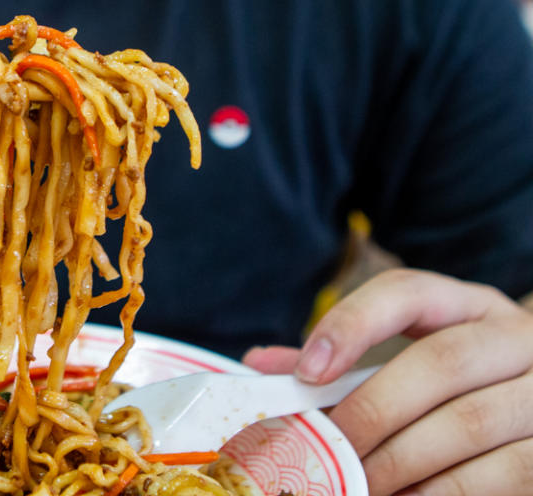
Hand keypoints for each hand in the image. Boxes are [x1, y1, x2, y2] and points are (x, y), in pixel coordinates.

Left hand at [243, 269, 532, 495]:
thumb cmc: (458, 388)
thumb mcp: (408, 360)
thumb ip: (340, 363)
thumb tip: (261, 367)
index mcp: (467, 305)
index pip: (405, 293)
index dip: (352, 325)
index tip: (308, 372)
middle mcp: (516, 337)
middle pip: (438, 363)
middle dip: (372, 411)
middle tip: (327, 449)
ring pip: (469, 421)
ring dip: (401, 461)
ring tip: (357, 483)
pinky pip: (502, 474)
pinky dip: (444, 492)